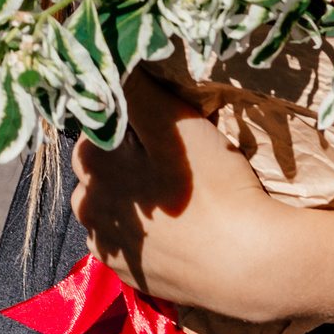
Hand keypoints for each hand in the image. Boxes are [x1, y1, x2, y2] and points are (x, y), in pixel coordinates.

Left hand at [73, 75, 323, 327]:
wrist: (248, 264)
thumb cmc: (213, 185)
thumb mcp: (175, 121)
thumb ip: (133, 89)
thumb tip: (105, 61)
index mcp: (90, 163)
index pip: (101, 125)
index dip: (133, 122)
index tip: (166, 132)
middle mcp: (85, 204)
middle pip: (101, 165)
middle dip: (128, 158)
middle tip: (176, 163)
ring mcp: (104, 243)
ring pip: (111, 202)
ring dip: (132, 195)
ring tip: (176, 197)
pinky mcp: (126, 273)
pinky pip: (127, 238)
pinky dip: (142, 230)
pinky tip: (175, 227)